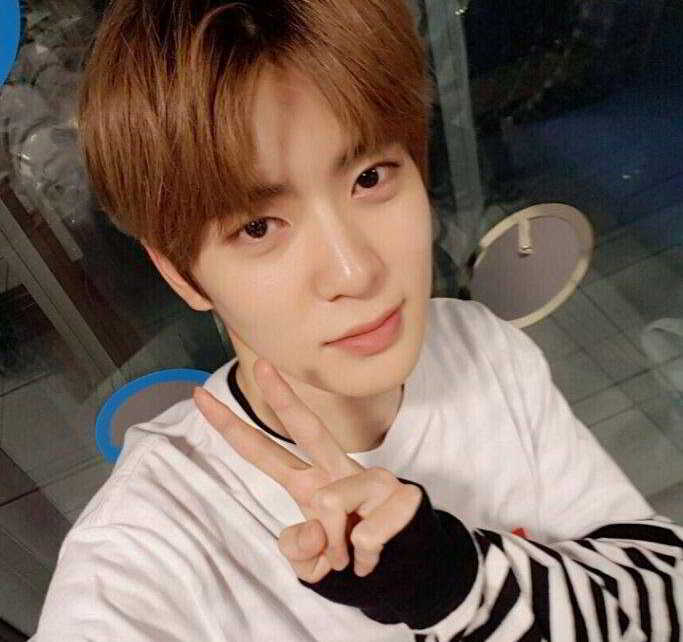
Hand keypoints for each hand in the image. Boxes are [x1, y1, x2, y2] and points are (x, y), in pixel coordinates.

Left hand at [193, 359, 421, 582]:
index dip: (230, 427)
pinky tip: (375, 556)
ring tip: (350, 558)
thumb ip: (300, 549)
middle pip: (308, 427)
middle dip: (282, 396)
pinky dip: (365, 559)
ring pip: (331, 500)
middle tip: (260, 364)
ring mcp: (372, 478)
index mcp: (307, 482)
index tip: (200, 396)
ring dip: (334, 547)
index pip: (262, 451)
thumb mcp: (313, 563)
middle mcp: (336, 470)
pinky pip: (366, 535)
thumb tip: (316, 528)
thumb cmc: (351, 556)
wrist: (405, 567)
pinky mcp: (403, 494)